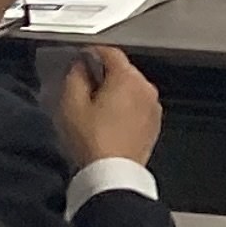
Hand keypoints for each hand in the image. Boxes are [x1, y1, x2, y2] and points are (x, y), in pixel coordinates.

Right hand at [48, 43, 161, 168]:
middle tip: (83, 87)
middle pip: (123, 70)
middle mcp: (146, 88)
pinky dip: (126, 108)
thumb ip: (75, 76)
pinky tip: (109, 122)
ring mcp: (153, 107)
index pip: (110, 52)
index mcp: (127, 78)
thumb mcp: (71, 104)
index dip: (92, 53)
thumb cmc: (92, 140)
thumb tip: (80, 66)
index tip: (81, 58)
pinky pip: (138, 107)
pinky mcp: (154, 124)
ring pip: (132, 89)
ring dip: (116, 92)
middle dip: (104, 75)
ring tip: (95, 108)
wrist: (113, 174)